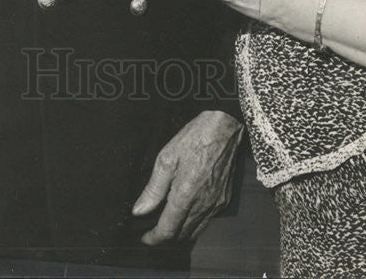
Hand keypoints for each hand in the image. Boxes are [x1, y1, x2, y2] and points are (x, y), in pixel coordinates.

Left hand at [132, 111, 242, 244]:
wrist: (225, 127)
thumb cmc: (196, 138)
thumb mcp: (167, 157)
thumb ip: (154, 188)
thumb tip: (139, 210)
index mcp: (186, 194)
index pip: (168, 230)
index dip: (154, 238)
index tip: (145, 237)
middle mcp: (203, 204)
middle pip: (181, 236)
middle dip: (166, 236)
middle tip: (153, 228)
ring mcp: (216, 204)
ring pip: (195, 231)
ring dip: (181, 232)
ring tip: (168, 222)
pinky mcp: (224, 199)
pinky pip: (207, 221)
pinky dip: (195, 223)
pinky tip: (187, 210)